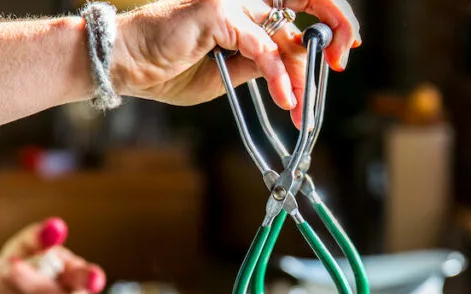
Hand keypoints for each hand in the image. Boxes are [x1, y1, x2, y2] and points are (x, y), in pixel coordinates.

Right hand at [113, 0, 360, 125]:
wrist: (129, 67)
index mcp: (249, 8)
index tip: (341, 55)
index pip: (303, 6)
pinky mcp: (218, 12)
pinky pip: (262, 46)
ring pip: (286, 32)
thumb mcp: (230, 74)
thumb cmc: (170, 69)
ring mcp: (231, 0)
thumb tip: (297, 74)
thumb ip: (262, 67)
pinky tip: (286, 98)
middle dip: (336, 27)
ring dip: (301, 74)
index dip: (331, 23)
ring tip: (301, 107)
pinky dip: (278, 74)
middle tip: (342, 61)